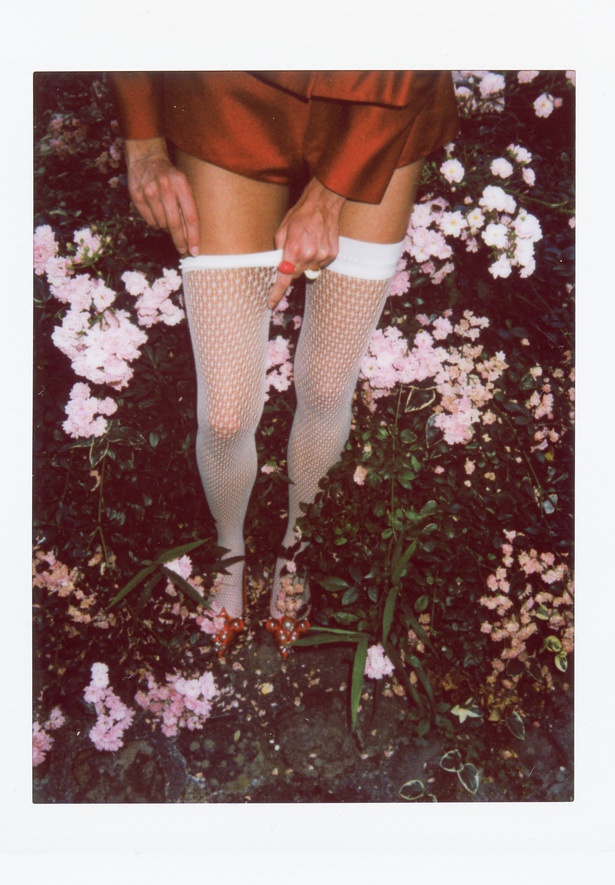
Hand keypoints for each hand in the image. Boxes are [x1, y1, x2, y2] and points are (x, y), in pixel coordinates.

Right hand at [124, 137, 199, 256]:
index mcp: (181, 184)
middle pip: (175, 224)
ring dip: (167, 229)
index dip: (193, 237)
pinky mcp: (137, 195)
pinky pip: (149, 221)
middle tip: (183, 251)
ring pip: (161, 224)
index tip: (195, 251)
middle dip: (180, 241)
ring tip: (168, 221)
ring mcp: (149, 191)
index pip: (190, 216)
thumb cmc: (171, 176)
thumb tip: (191, 238)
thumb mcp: (184, 185)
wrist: (146, 158)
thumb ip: (188, 207)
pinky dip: (156, 223)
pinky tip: (158, 214)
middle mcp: (165, 187)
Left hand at [268, 177, 344, 308]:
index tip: (271, 303)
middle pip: (295, 275)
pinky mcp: (331, 255)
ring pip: (308, 271)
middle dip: (291, 268)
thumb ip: (278, 250)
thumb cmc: (300, 215)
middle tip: (293, 253)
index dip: (276, 293)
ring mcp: (322, 256)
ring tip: (307, 244)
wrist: (323, 204)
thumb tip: (277, 265)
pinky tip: (316, 244)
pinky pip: (319, 265)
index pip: (284, 278)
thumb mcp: (282, 230)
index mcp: (293, 249)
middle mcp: (309, 255)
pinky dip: (315, 258)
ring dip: (304, 262)